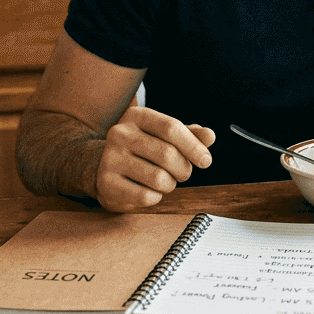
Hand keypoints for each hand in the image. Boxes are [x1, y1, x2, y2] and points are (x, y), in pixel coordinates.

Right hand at [94, 106, 215, 211]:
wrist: (104, 168)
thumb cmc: (143, 150)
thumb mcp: (165, 137)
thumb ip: (190, 135)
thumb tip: (210, 136)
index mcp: (136, 116)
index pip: (171, 127)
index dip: (194, 146)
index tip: (206, 161)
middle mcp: (119, 133)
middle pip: (167, 154)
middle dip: (184, 169)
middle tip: (183, 173)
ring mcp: (110, 158)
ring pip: (158, 178)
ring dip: (170, 184)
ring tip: (164, 181)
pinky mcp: (106, 183)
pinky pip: (145, 196)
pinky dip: (155, 197)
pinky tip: (149, 191)